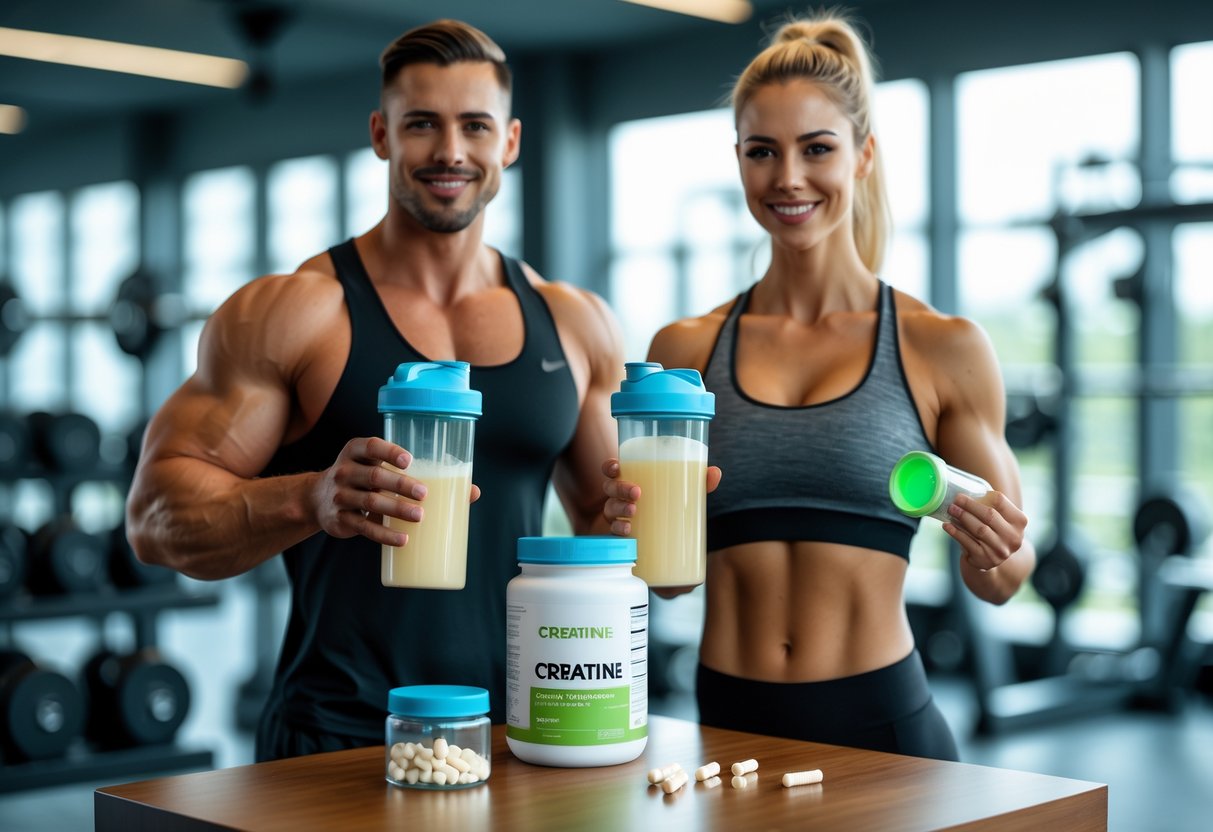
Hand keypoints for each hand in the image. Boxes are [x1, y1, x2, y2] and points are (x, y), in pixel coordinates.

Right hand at [311, 437, 480, 546]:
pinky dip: (384, 535)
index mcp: (355, 452)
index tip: (410, 461)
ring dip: (396, 509)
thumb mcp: (379, 469)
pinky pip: (364, 528)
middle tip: (425, 494)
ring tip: (420, 516)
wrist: (317, 500)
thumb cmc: (364, 480)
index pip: (370, 446)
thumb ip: (417, 474)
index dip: (389, 451)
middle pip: (374, 476)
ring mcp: (340, 496)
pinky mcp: (341, 520)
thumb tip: (472, 492)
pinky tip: (403, 540)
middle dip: (400, 485)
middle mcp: (345, 471)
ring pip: (370, 502)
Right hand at [600, 458, 721, 536]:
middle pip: (610, 488)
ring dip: (619, 508)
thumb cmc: (670, 508)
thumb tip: (715, 472)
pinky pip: (613, 532)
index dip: (610, 467)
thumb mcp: (685, 493)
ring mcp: (618, 517)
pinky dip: (619, 529)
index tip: (617, 467)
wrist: (668, 545)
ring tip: (633, 511)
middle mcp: (620, 497)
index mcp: (631, 481)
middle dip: (620, 488)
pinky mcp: (621, 536)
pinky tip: (628, 531)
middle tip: (637, 493)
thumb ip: (699, 482)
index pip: (613, 470)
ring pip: (610, 509)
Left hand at [944, 491, 1026, 572]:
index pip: (1000, 501)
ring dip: (962, 517)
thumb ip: (991, 504)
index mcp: (1019, 521)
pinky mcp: (986, 560)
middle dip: (969, 506)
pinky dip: (955, 533)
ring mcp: (1001, 550)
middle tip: (955, 500)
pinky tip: (947, 526)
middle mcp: (1014, 537)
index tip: (964, 493)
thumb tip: (965, 486)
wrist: (992, 557)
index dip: (981, 495)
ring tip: (951, 509)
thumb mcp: (999, 518)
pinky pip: (968, 543)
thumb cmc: (993, 530)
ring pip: (979, 529)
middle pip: (989, 515)